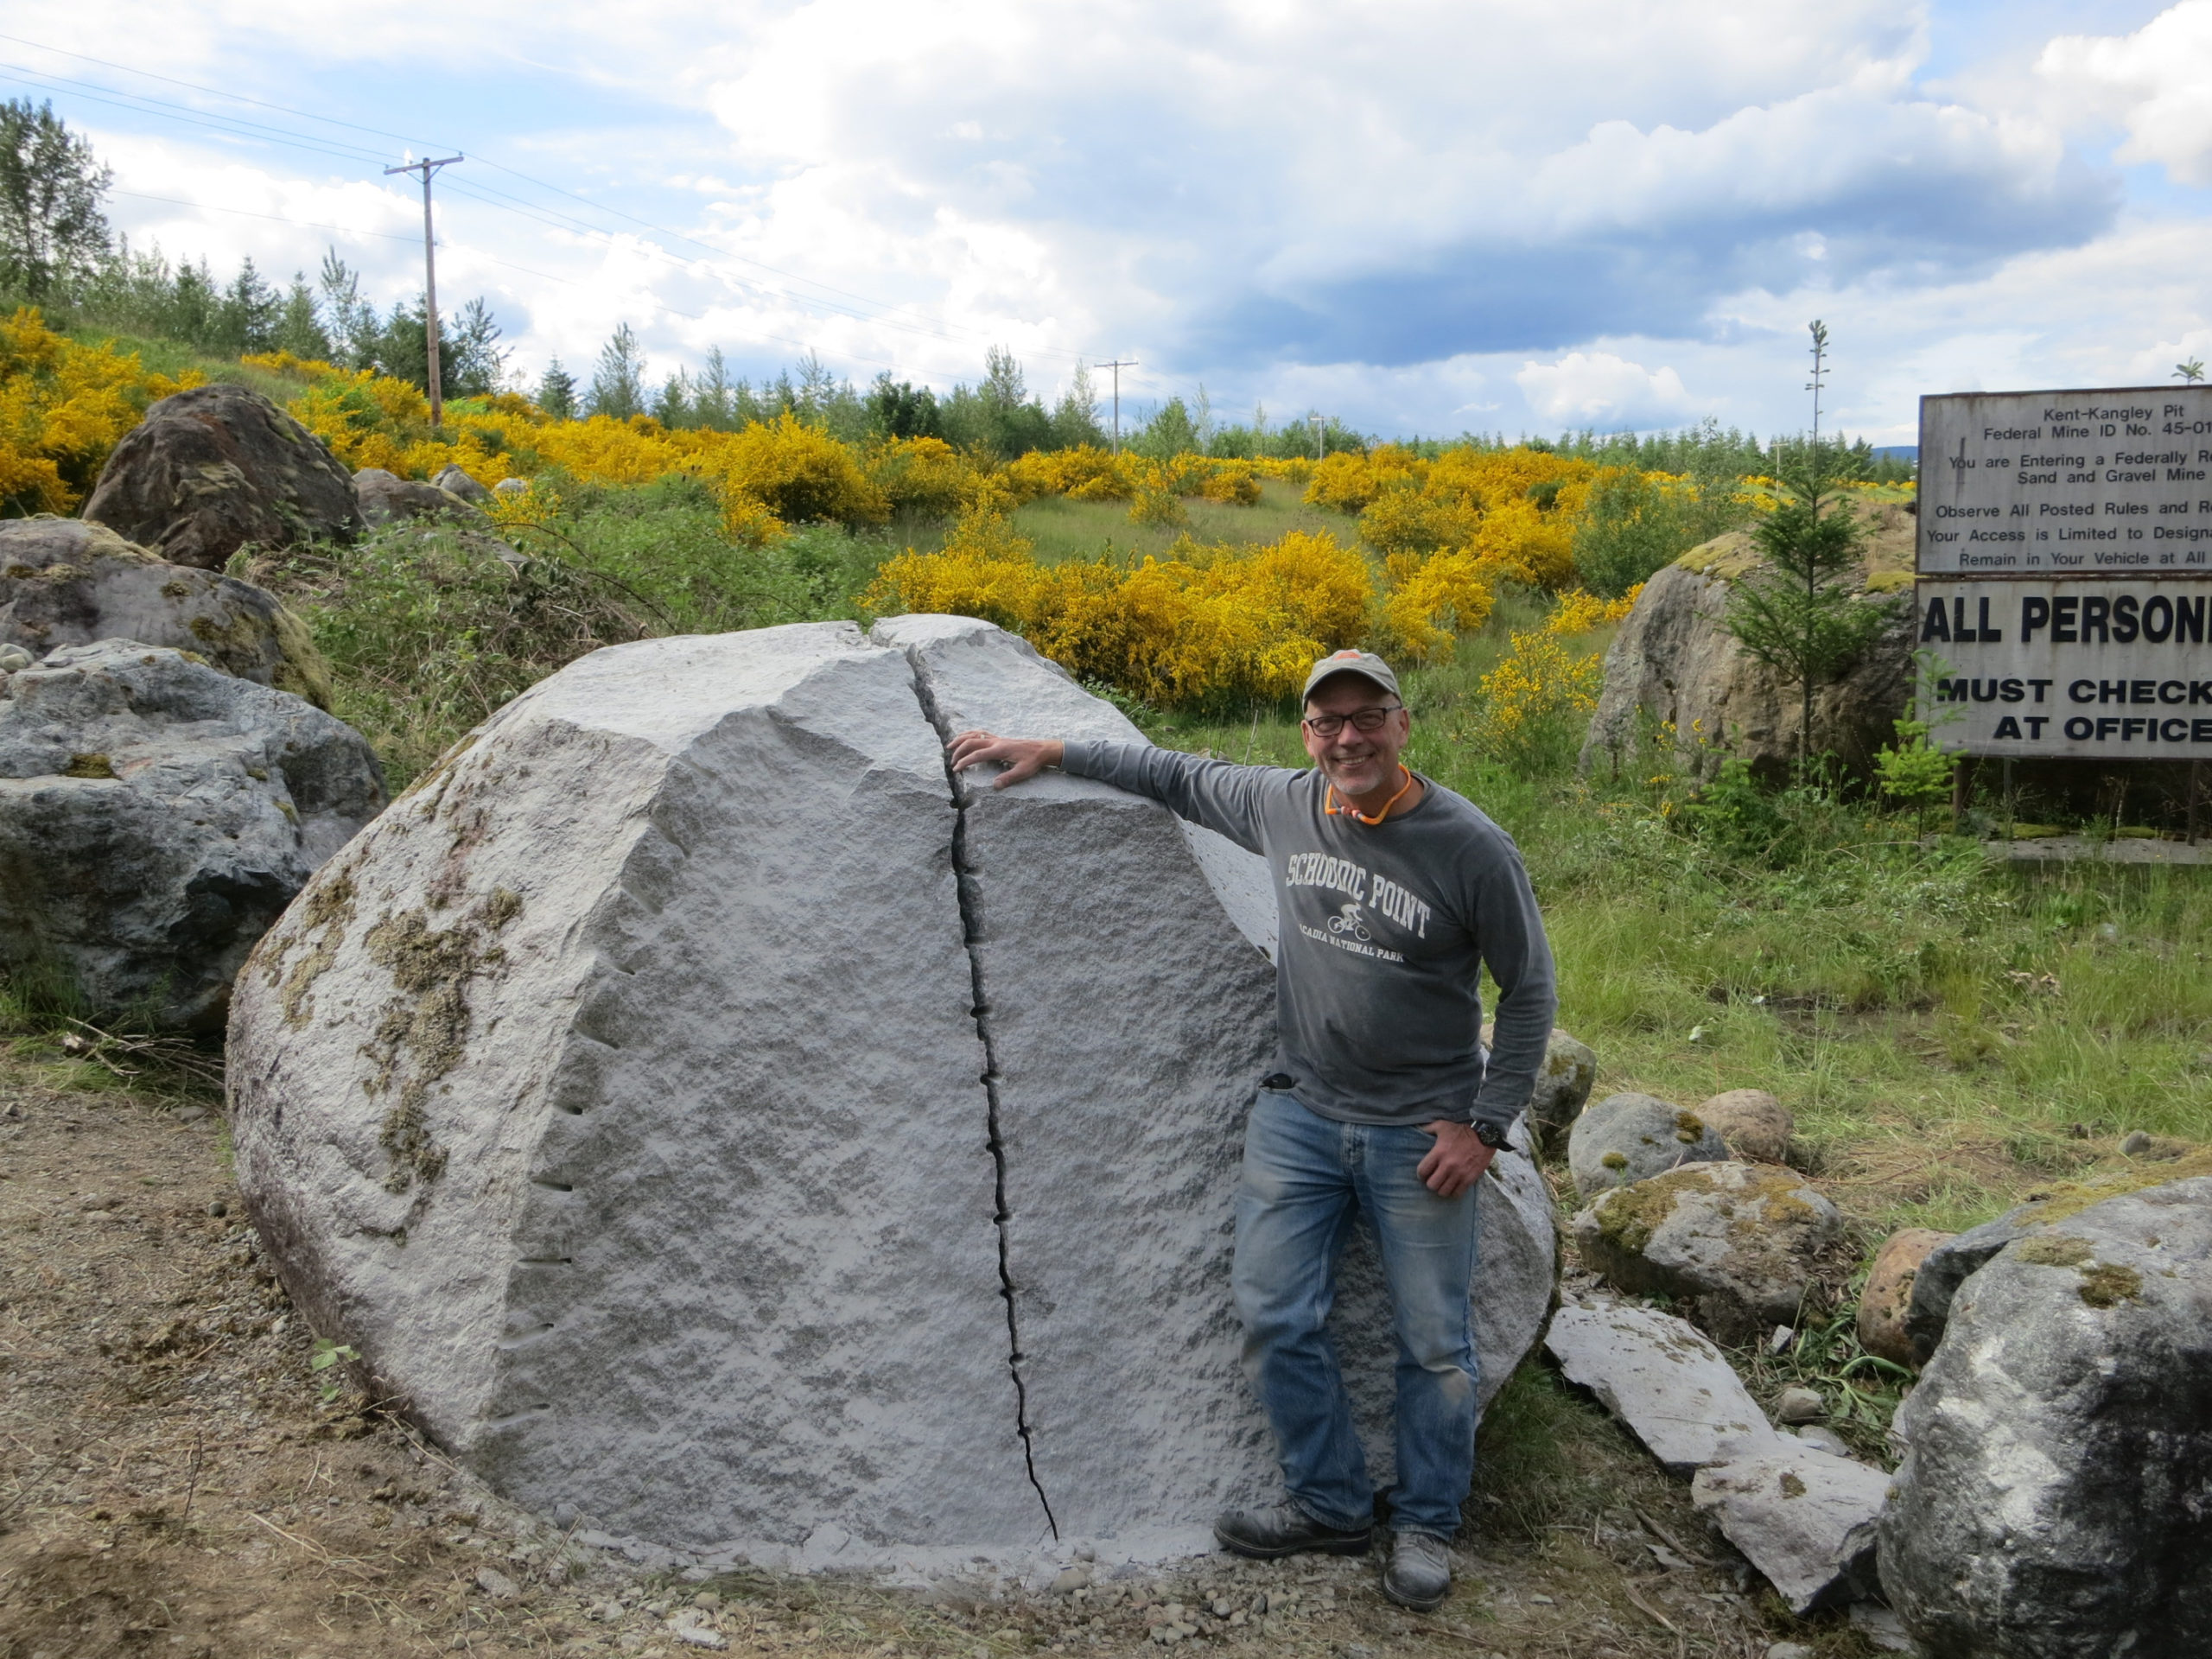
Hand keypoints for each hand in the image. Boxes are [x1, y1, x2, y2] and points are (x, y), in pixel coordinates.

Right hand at [947, 730, 1063, 788]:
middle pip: (971, 742)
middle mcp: (996, 742)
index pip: (977, 755)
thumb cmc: (1033, 761)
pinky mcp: (999, 738)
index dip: (964, 762)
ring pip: (974, 735)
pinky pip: (981, 733)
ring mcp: (997, 738)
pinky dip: (970, 734)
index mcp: (1000, 750)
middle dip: (959, 751)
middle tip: (952, 762)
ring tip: (949, 746)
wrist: (1042, 749)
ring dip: (960, 739)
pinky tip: (965, 738)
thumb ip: (1008, 778)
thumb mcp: (1023, 772)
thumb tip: (994, 786)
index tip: (956, 769)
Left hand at [1416, 1121, 1494, 1198]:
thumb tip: (1416, 1128)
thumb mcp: (1442, 1125)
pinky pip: (1457, 1193)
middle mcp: (1448, 1165)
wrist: (1485, 1137)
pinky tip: (1453, 1187)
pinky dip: (1453, 1192)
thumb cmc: (1462, 1131)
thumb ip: (1428, 1128)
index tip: (1424, 1173)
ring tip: (1443, 1184)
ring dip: (1442, 1189)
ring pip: (1443, 1192)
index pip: (1422, 1171)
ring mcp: (1459, 1173)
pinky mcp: (1470, 1179)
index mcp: (1439, 1152)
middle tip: (1434, 1179)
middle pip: (1432, 1185)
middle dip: (1431, 1183)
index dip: (1421, 1174)